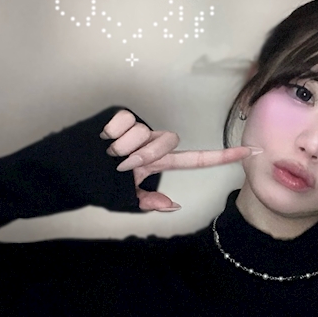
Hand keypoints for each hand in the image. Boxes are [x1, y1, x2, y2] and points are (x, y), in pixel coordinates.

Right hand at [99, 108, 260, 211]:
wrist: (65, 170)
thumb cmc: (95, 184)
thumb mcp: (124, 198)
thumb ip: (149, 201)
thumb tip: (174, 203)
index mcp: (158, 163)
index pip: (196, 160)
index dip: (224, 156)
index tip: (252, 152)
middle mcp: (152, 142)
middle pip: (167, 142)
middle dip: (144, 155)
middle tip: (120, 164)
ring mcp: (138, 126)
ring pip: (145, 133)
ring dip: (123, 147)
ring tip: (106, 152)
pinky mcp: (121, 113)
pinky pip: (126, 121)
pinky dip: (111, 133)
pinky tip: (100, 138)